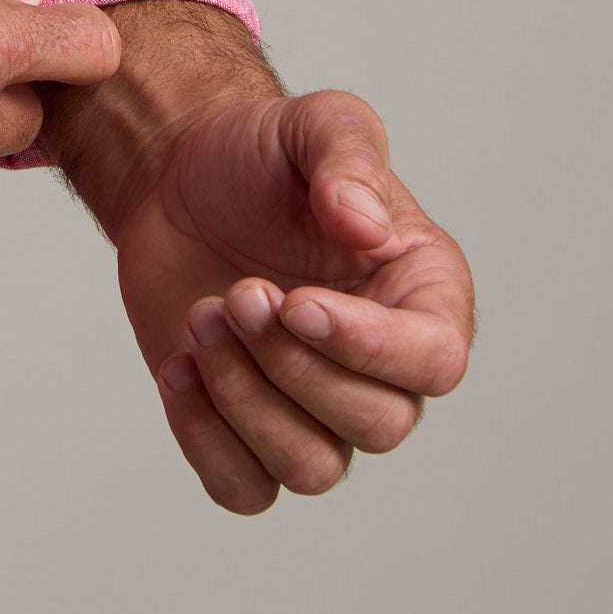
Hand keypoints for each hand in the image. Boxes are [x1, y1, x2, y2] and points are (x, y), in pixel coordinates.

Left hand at [116, 88, 473, 512]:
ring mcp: (317, 409)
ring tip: (202, 315)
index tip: (295, 301)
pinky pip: (245, 489)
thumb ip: (349, 157)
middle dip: (291, 364)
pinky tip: (177, 366)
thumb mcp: (313, 124)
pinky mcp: (248, 431)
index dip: (369, 347)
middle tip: (236, 292)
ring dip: (245, 400)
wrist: (181, 180)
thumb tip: (364, 227)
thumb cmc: (262, 154)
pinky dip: (205, 440)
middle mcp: (385, 367)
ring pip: (312, 468)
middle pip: (375, 425)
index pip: (435, 360)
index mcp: (424, 295)